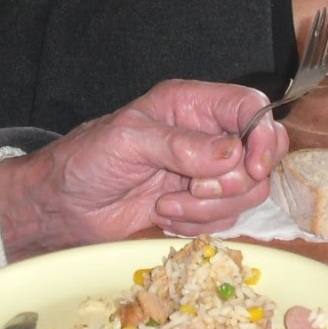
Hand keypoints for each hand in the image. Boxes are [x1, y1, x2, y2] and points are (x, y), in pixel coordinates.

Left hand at [0, 79, 289, 255]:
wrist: (64, 208)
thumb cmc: (86, 161)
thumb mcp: (127, 141)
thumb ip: (180, 145)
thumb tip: (232, 155)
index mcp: (191, 105)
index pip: (251, 107)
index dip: (263, 135)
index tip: (251, 166)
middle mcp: (206, 135)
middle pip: (262, 154)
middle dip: (234, 181)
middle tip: (193, 190)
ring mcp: (206, 173)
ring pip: (248, 192)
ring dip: (210, 207)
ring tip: (166, 204)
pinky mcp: (201, 206)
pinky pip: (227, 218)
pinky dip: (199, 223)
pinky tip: (164, 216)